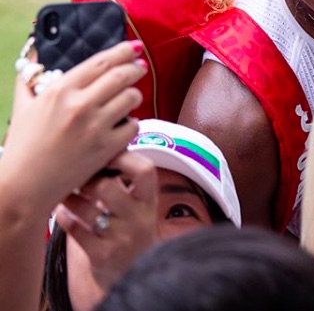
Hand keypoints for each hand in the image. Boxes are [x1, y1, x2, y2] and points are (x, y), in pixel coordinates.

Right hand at [1, 40, 146, 215]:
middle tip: (140, 68)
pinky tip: (124, 125)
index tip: (135, 47)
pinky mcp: (106, 148)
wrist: (23, 188)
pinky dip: (132, 124)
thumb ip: (29, 80)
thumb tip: (33, 56)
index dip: (123, 51)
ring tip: (130, 97)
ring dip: (134, 95)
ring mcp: (95, 126)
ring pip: (132, 98)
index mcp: (60, 90)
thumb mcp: (22, 107)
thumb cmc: (22, 147)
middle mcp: (80, 104)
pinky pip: (133, 126)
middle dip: (135, 69)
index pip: (101, 61)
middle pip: (121, 75)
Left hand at [54, 151, 158, 308]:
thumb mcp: (140, 203)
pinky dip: (64, 217)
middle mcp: (139, 218)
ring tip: (65, 190)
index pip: (145, 170)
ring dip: (70, 197)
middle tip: (76, 173)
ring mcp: (121, 238)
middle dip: (86, 178)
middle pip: (107, 187)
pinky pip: (76, 230)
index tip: (106, 151)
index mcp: (150, 200)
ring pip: (87, 210)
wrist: (133, 272)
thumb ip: (128, 179)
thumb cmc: (131, 225)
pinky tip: (63, 212)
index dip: (124, 156)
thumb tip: (102, 142)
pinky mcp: (102, 256)